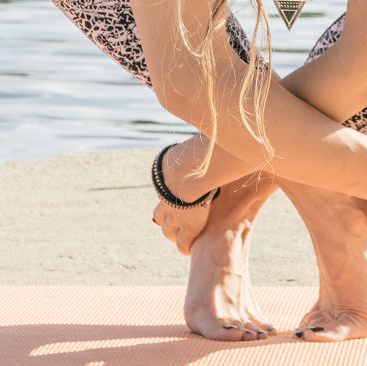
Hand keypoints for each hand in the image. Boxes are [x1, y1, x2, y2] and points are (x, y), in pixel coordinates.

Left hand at [148, 138, 214, 255]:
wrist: (189, 174)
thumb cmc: (195, 154)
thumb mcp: (192, 144)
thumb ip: (201, 137)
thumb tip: (206, 115)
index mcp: (166, 182)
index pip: (163, 193)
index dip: (167, 199)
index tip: (171, 202)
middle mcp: (167, 200)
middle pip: (160, 215)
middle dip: (165, 219)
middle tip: (169, 222)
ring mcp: (176, 215)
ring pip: (168, 230)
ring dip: (173, 234)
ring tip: (179, 238)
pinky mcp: (188, 228)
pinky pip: (182, 243)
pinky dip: (184, 247)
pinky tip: (187, 250)